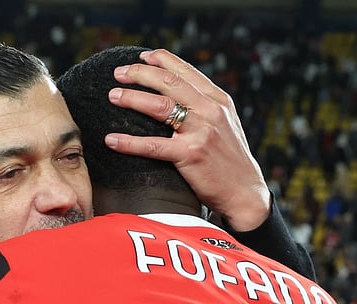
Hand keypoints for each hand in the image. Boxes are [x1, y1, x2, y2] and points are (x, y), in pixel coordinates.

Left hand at [106, 48, 270, 231]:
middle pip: (169, 82)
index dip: (161, 60)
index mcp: (218, 100)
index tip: (141, 57)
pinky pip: (152, 145)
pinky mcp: (190, 155)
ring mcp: (201, 132)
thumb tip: (178, 93)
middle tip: (119, 73)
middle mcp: (210, 110)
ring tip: (113, 95)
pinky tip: (112, 140)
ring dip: (131, 98)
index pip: (185, 71)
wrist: (245, 193)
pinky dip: (128, 142)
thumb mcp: (225, 124)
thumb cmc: (231, 161)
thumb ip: (205, 107)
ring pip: (159, 106)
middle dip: (139, 73)